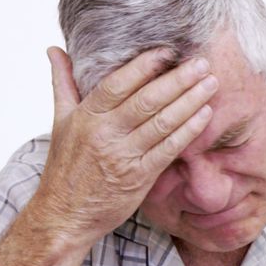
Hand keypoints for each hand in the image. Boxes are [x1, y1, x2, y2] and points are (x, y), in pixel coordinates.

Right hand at [32, 47, 217, 246]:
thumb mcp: (60, 121)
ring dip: (190, 101)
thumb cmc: (65, 167)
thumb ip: (62, 83)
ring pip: (162, 122)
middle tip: (202, 63)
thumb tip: (54, 49)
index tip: (167, 51)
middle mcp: (104, 134)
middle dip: (178, 80)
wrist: (64, 215)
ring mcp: (123, 156)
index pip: (118, 83)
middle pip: (147, 100)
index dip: (144, 66)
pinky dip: (188, 130)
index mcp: (86, 116)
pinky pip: (168, 149)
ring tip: (210, 84)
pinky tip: (205, 115)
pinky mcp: (139, 177)